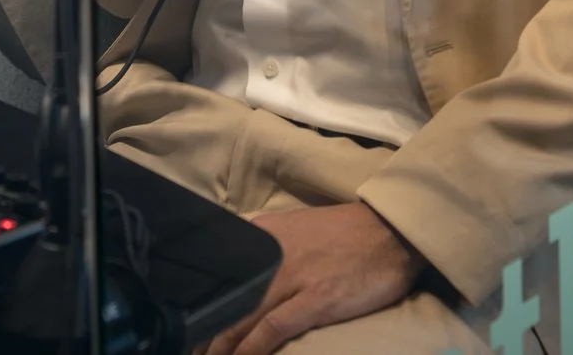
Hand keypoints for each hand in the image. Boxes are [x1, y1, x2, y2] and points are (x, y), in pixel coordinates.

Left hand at [206, 203, 425, 354]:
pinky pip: (274, 328)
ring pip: (243, 317)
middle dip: (202, 331)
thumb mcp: (294, 229)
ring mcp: (293, 278)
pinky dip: (251, 348)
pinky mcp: (317, 299)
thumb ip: (266, 247)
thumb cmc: (345, 234)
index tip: (182, 323)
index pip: (218, 271)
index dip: (198, 302)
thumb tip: (239, 272)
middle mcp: (271, 255)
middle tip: (184, 350)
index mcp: (263, 236)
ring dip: (219, 346)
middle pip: (226, 300)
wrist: (389, 230)